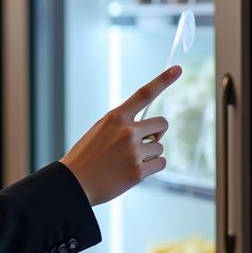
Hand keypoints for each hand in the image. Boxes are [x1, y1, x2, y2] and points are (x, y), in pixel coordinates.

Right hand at [60, 66, 181, 206]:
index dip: (163, 80)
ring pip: (159, 147)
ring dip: (150, 154)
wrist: (74, 183)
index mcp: (115, 117)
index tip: (178, 69)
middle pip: (161, 123)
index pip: (144, 94)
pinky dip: (152, 167)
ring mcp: (133, 151)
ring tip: (128, 161)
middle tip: (147, 141)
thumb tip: (147, 130)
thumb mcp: (99, 130)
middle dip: (158, 132)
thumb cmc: (86, 157)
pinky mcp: (138, 171)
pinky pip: (160, 163)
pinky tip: (134, 171)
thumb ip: (121, 124)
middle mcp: (127, 131)